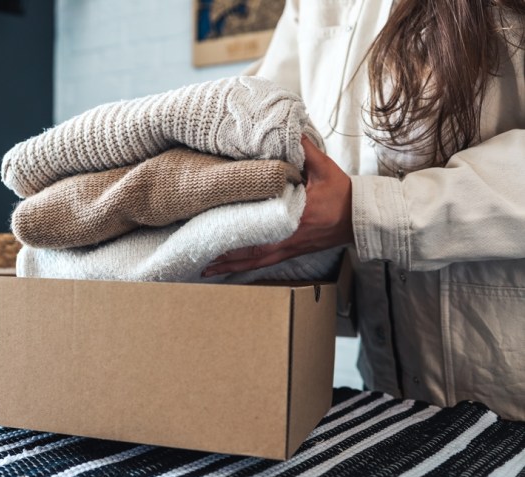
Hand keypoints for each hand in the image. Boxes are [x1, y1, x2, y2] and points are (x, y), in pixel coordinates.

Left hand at [202, 136, 353, 276]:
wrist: (359, 217)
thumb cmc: (342, 193)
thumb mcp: (325, 168)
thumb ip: (305, 149)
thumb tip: (288, 127)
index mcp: (296, 215)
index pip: (262, 224)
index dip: (238, 228)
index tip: (214, 226)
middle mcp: (289, 237)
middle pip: (251, 250)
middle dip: (224, 254)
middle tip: (196, 254)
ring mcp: (289, 248)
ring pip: (254, 261)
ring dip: (230, 266)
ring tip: (204, 268)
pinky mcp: (290, 253)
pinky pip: (263, 264)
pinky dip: (244, 267)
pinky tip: (228, 270)